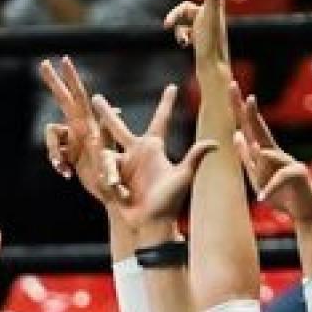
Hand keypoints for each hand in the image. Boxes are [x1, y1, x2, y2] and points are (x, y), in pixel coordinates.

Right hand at [39, 56, 113, 203]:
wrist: (118, 199)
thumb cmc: (120, 181)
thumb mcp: (111, 162)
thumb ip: (105, 146)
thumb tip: (107, 125)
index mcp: (91, 126)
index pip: (79, 97)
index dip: (71, 79)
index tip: (64, 59)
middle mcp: (82, 129)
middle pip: (63, 100)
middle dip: (54, 82)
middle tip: (43, 63)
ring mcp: (74, 141)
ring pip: (51, 135)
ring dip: (53, 150)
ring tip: (61, 166)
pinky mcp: (69, 155)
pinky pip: (54, 152)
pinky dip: (56, 161)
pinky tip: (65, 174)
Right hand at [89, 92, 213, 233]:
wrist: (152, 225)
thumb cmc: (170, 203)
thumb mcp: (183, 177)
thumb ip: (194, 157)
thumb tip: (216, 143)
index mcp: (154, 148)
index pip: (160, 120)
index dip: (166, 103)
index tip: (172, 87)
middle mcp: (136, 154)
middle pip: (118, 127)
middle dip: (107, 113)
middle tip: (95, 98)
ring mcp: (121, 166)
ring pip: (107, 152)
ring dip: (107, 162)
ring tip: (112, 177)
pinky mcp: (111, 179)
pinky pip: (103, 170)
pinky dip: (108, 177)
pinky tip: (115, 186)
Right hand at [163, 0, 230, 68]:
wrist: (213, 71)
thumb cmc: (212, 44)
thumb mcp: (210, 15)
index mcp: (214, 7)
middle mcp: (212, 15)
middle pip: (187, 8)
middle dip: (176, 15)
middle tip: (166, 25)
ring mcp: (206, 27)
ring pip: (185, 20)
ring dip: (178, 29)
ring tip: (181, 42)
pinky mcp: (202, 39)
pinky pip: (187, 31)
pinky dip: (181, 36)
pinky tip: (183, 45)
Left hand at [231, 82, 311, 224]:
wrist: (304, 212)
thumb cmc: (279, 194)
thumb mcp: (257, 176)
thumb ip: (247, 157)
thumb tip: (236, 135)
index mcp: (265, 151)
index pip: (249, 126)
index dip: (240, 108)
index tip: (232, 86)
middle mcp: (277, 151)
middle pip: (260, 129)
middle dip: (251, 112)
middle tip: (242, 92)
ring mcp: (289, 160)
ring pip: (267, 157)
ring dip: (261, 170)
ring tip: (261, 180)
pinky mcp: (297, 174)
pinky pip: (278, 178)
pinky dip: (269, 188)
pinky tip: (262, 197)